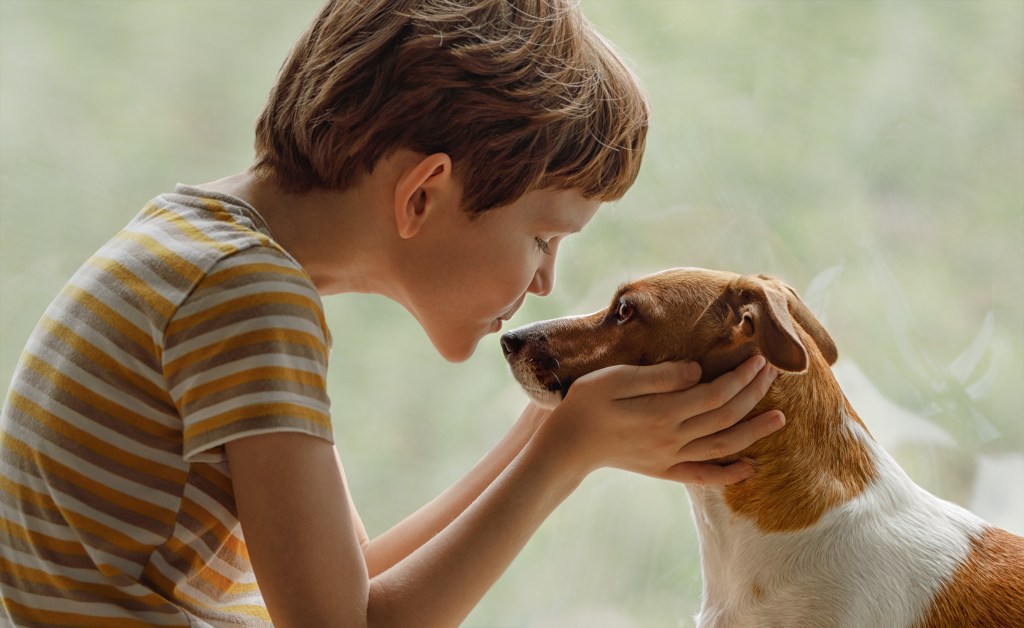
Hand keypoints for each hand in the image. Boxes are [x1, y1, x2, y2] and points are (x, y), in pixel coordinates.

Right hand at [541, 355, 783, 485]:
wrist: (566, 446)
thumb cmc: (585, 404)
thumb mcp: (613, 378)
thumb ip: (657, 375)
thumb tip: (697, 371)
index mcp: (663, 412)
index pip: (715, 393)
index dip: (741, 376)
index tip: (759, 357)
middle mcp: (672, 438)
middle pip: (725, 416)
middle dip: (754, 393)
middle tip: (774, 372)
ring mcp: (670, 458)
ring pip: (723, 446)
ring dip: (754, 432)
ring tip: (780, 417)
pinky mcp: (664, 470)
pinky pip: (704, 476)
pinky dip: (729, 475)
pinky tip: (750, 469)